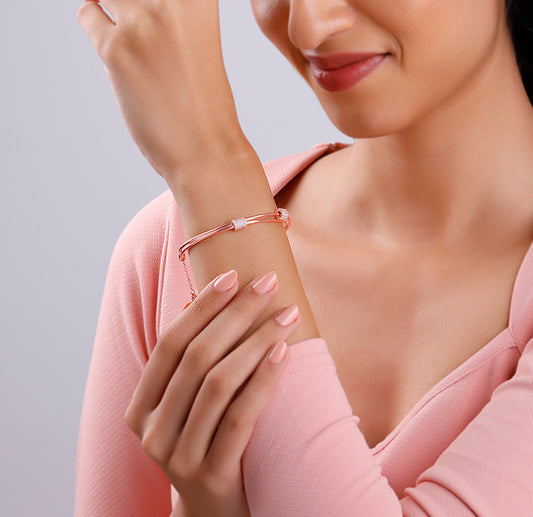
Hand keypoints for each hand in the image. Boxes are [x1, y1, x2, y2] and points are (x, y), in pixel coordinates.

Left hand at [77, 0, 248, 180]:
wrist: (207, 149)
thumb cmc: (203, 102)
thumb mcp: (198, 38)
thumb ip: (167, 9)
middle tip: (122, 5)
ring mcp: (140, 22)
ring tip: (116, 25)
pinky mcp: (115, 48)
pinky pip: (87, 15)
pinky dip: (94, 26)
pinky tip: (115, 52)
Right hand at [124, 269, 300, 516]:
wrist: (217, 511)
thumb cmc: (209, 442)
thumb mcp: (191, 406)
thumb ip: (196, 365)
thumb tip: (223, 300)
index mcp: (140, 407)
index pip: (169, 343)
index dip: (201, 306)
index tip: (232, 276)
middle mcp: (152, 430)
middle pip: (196, 357)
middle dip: (234, 313)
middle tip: (266, 283)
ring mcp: (178, 456)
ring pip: (219, 382)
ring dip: (255, 339)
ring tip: (286, 313)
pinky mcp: (212, 475)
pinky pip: (240, 415)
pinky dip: (263, 378)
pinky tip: (283, 351)